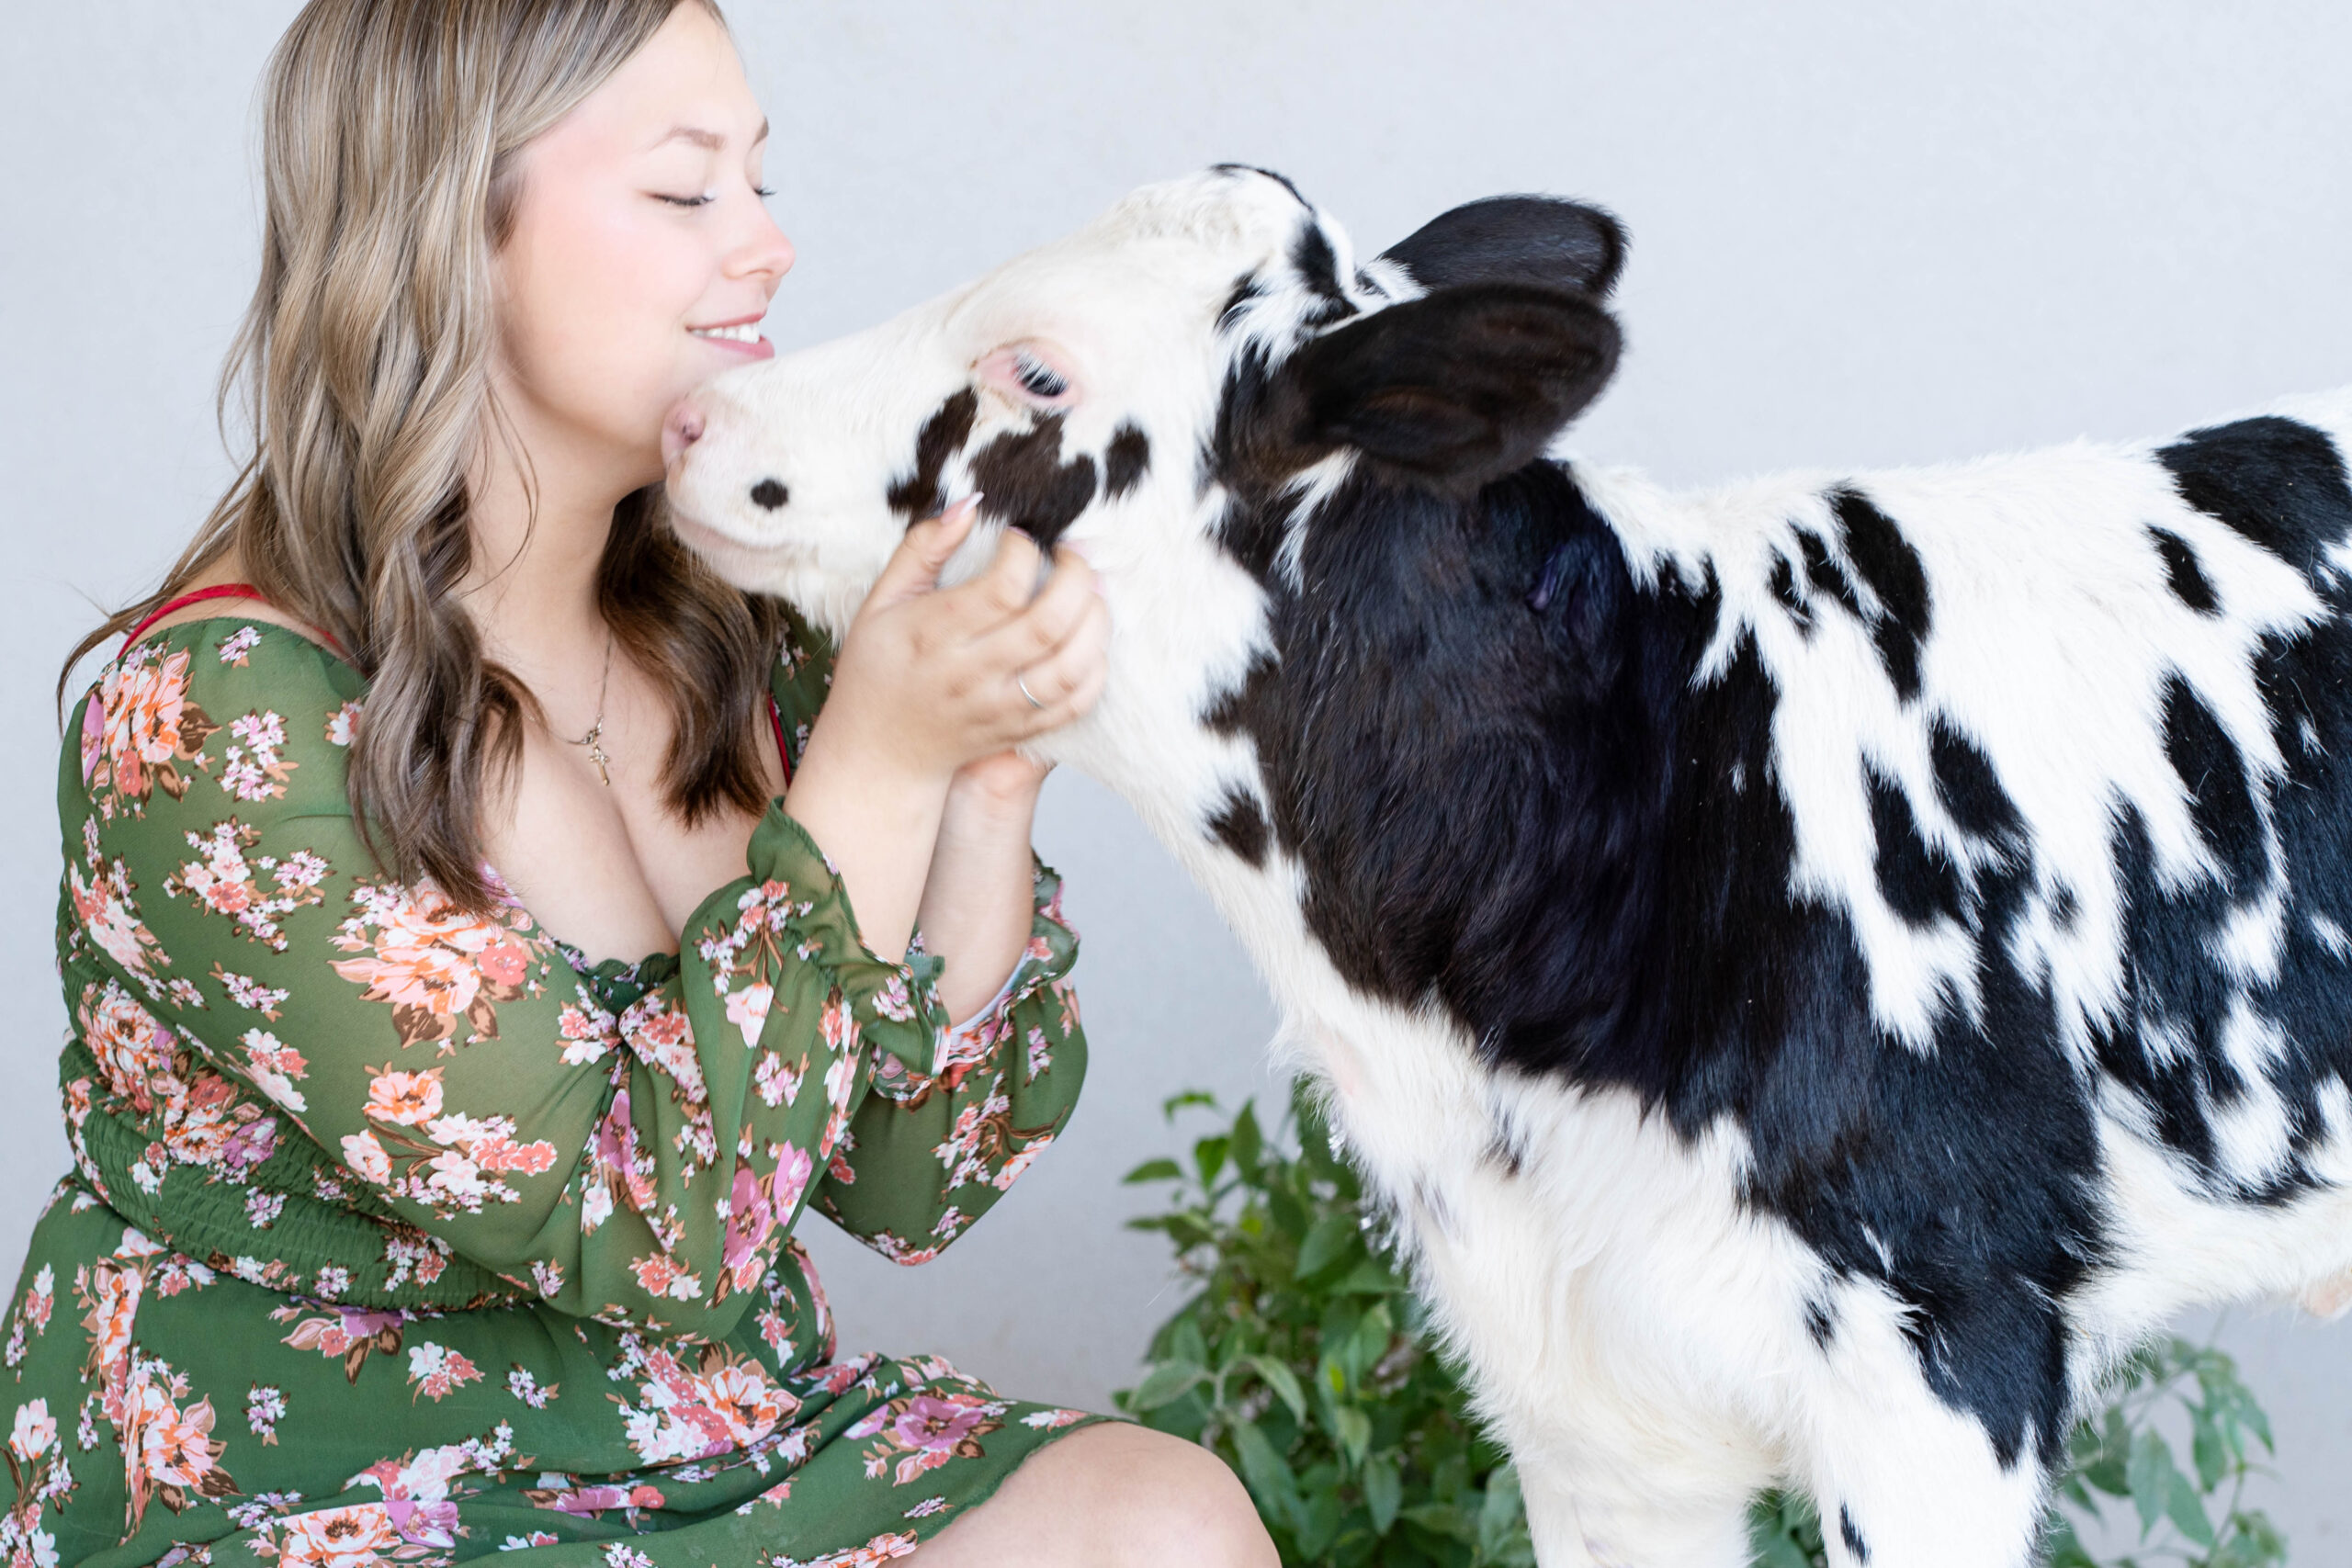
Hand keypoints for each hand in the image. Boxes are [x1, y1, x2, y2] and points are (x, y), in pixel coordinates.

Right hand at [781, 499, 1104, 963]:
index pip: (1002, 588)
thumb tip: (969, 504)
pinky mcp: (1019, 731)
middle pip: (1048, 624)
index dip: (1025, 552)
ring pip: (1070, 667)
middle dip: (1076, 578)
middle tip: (1072, 557)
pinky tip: (1088, 641)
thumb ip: (922, 549)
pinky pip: (1075, 704)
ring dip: (1095, 623)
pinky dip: (1095, 670)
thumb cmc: (877, 670)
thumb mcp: (881, 601)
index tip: (1021, 539)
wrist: (878, 754)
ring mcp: (999, 708)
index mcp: (933, 634)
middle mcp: (970, 674)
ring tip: (1090, 594)